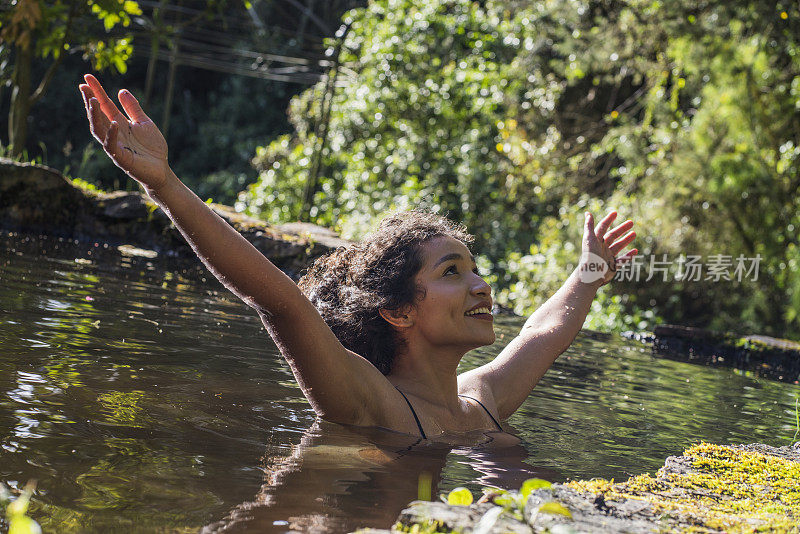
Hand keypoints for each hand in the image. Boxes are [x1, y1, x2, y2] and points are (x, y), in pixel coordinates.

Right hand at [79, 74, 169, 190]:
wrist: (161, 170)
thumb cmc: (152, 148)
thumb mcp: (144, 123)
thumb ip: (133, 108)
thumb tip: (121, 91)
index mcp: (119, 124)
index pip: (104, 105)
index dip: (96, 91)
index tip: (87, 77)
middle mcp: (113, 134)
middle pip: (98, 116)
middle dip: (90, 101)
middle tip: (83, 87)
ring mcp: (115, 146)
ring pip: (99, 130)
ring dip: (95, 116)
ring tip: (93, 101)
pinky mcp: (121, 159)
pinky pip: (112, 146)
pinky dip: (111, 135)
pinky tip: (113, 123)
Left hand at [580, 210, 637, 285]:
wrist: (591, 274)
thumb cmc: (590, 255)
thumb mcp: (589, 238)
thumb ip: (589, 226)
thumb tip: (587, 213)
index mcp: (596, 241)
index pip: (602, 227)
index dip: (608, 220)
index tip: (615, 213)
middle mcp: (601, 248)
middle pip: (612, 236)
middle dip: (621, 229)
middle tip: (631, 222)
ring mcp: (607, 257)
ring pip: (618, 246)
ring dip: (626, 240)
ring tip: (634, 233)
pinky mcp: (612, 266)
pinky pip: (622, 260)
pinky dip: (628, 255)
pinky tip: (635, 251)